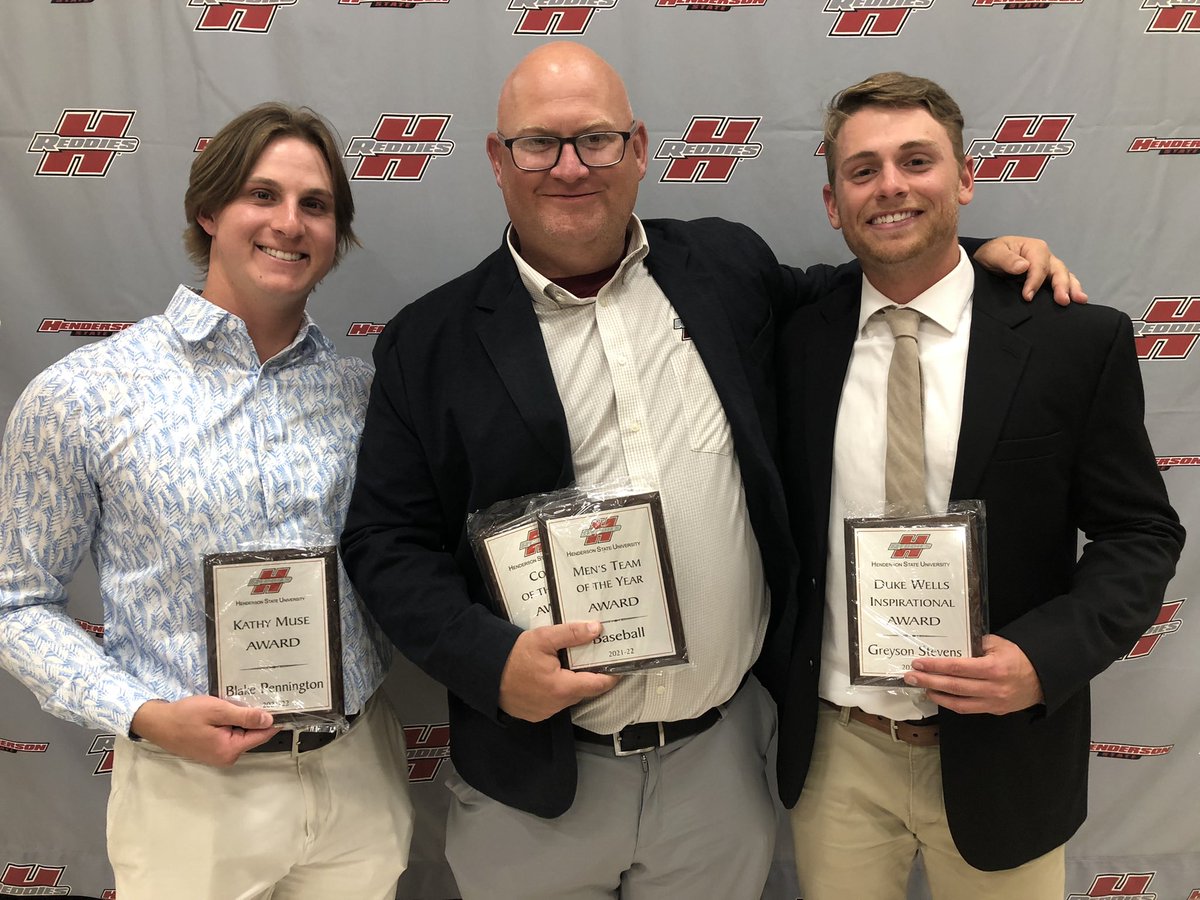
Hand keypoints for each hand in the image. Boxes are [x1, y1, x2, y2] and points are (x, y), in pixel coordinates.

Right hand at [129, 695, 277, 765]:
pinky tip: (225, 709)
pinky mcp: (212, 748)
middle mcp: (227, 756)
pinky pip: (230, 733)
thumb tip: (269, 720)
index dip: (273, 719)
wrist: (157, 723)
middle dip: (254, 716)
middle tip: (255, 696)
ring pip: (241, 732)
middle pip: (252, 734)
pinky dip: (230, 721)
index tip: (285, 705)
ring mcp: (219, 754)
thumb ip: (244, 716)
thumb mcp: (217, 711)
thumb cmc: (185, 716)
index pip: (262, 735)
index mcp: (230, 750)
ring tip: (236, 701)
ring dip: (240, 718)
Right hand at [498, 621, 619, 721]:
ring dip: (571, 683)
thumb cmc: (512, 655)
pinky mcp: (534, 714)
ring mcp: (544, 712)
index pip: (597, 685)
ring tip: (568, 663)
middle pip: (583, 690)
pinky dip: (557, 690)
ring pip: (568, 697)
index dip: (611, 676)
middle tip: (593, 657)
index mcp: (561, 688)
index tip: (620, 666)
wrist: (484, 672)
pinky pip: (554, 702)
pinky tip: (550, 675)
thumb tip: (596, 629)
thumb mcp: (543, 638)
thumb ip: (571, 634)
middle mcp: (556, 705)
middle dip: (589, 675)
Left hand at [903, 634, 1043, 714]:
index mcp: (993, 668)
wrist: (1043, 679)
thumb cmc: (1019, 658)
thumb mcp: (999, 644)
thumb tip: (952, 643)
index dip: (935, 666)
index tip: (919, 663)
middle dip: (929, 681)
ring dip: (937, 695)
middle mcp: (992, 688)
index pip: (957, 668)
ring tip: (922, 687)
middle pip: (954, 686)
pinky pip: (968, 709)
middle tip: (911, 676)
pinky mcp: (994, 711)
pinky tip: (940, 696)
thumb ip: (976, 644)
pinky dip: (951, 703)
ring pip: (958, 703)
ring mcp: (993, 702)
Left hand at [973, 236, 1087, 305]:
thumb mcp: (994, 253)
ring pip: (1065, 276)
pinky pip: (1062, 282)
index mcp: (1034, 248)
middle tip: (1063, 301)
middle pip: (1058, 271)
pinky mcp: (1047, 278)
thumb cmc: (993, 254)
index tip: (1027, 297)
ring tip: (1080, 300)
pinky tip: (1076, 301)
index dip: (1034, 282)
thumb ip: (1006, 259)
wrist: (990, 259)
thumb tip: (1023, 266)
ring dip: (1073, 288)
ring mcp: (1049, 267)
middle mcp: (1045, 257)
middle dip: (1062, 286)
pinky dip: (1070, 290)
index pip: (1039, 267)